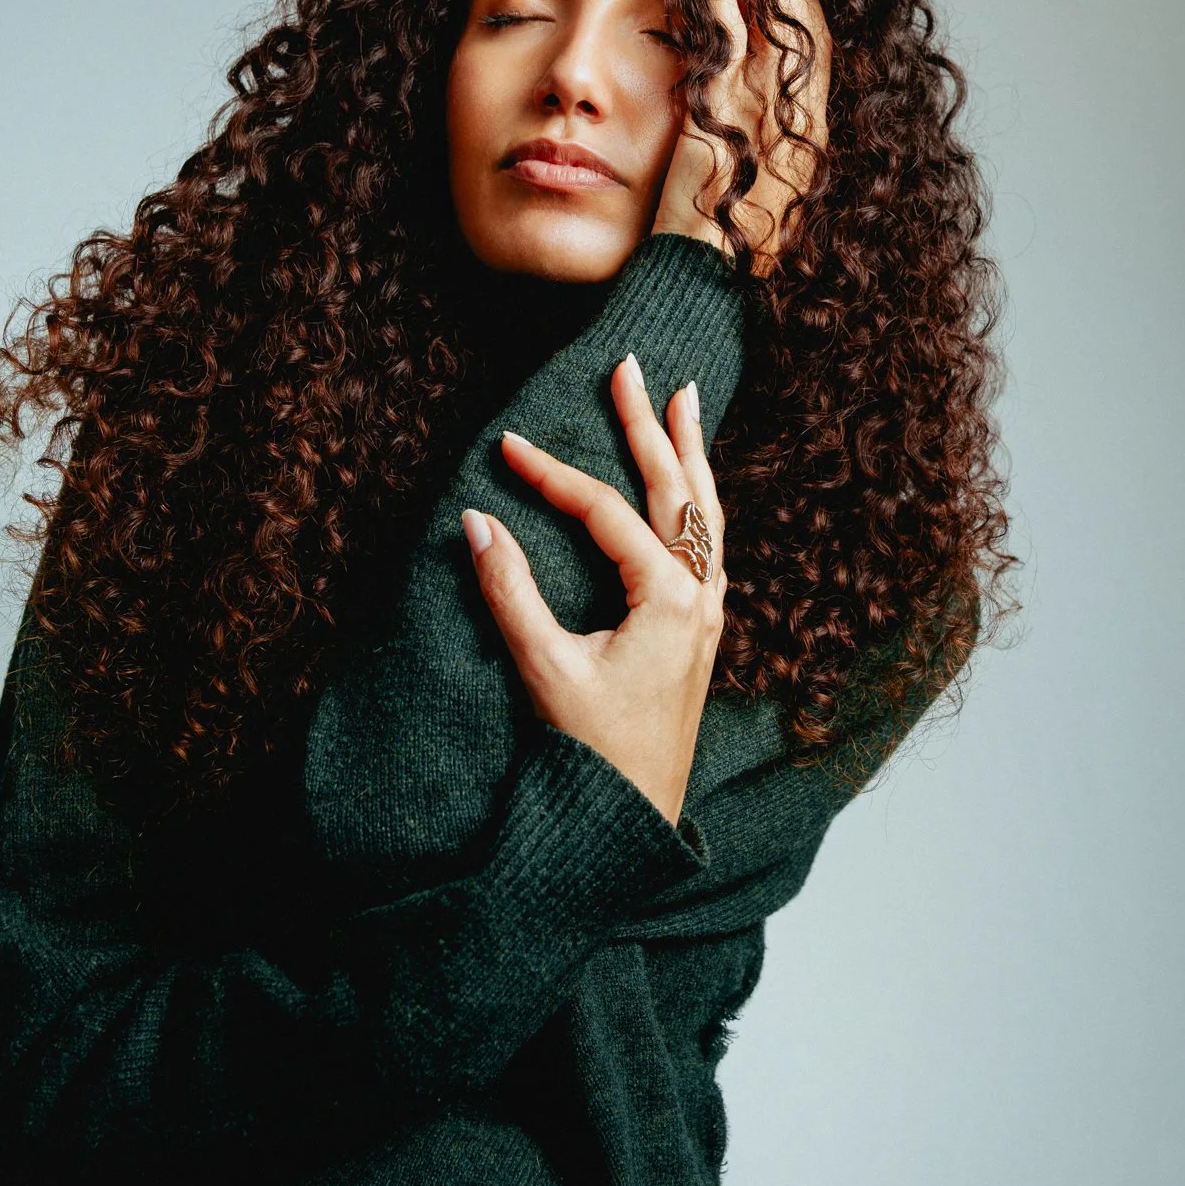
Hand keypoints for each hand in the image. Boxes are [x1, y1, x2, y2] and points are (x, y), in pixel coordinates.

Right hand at [461, 354, 725, 826]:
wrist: (634, 818)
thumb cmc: (591, 750)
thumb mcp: (544, 668)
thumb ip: (509, 590)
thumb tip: (475, 519)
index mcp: (669, 598)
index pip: (608, 512)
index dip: (554, 476)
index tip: (509, 447)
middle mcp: (701, 596)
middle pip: (676, 490)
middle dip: (650, 425)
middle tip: (630, 367)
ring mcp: (710, 613)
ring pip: (705, 512)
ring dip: (689, 453)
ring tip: (682, 399)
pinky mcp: (702, 630)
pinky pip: (709, 543)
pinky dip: (698, 500)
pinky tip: (690, 487)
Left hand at [651, 0, 831, 275]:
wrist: (701, 290)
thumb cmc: (707, 250)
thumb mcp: (738, 181)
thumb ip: (740, 133)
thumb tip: (721, 89)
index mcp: (805, 135)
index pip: (808, 43)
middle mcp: (798, 121)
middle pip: (799, 19)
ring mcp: (769, 119)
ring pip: (772, 23)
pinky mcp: (730, 123)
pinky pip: (731, 47)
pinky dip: (725, 1)